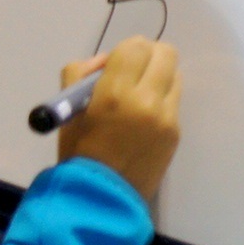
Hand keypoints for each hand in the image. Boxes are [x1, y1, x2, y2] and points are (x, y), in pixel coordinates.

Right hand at [56, 36, 180, 200]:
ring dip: (159, 77)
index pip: (136, 46)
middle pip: (166, 53)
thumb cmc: (78, 151)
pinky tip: (144, 118)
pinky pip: (174, 102)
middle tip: (134, 71)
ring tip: (140, 96)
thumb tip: (105, 62)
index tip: (117, 64)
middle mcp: (146, 100)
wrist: (101, 198)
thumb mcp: (67, 107)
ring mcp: (166, 117)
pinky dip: (162, 101)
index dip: (126, 50)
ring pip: (175, 75)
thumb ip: (81, 72)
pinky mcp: (176, 132)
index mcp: (115, 92)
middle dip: (149, 56)